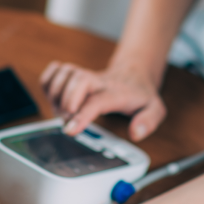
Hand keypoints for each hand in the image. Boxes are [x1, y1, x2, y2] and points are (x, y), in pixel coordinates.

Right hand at [40, 62, 165, 141]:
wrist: (134, 74)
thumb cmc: (140, 94)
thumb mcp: (155, 109)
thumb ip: (148, 121)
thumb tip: (135, 133)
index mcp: (117, 93)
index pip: (98, 101)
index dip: (82, 115)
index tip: (70, 130)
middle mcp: (99, 81)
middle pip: (78, 79)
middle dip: (66, 102)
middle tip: (67, 120)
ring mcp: (85, 75)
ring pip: (64, 73)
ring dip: (55, 95)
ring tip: (62, 112)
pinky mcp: (74, 73)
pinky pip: (54, 70)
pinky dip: (48, 82)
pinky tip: (55, 97)